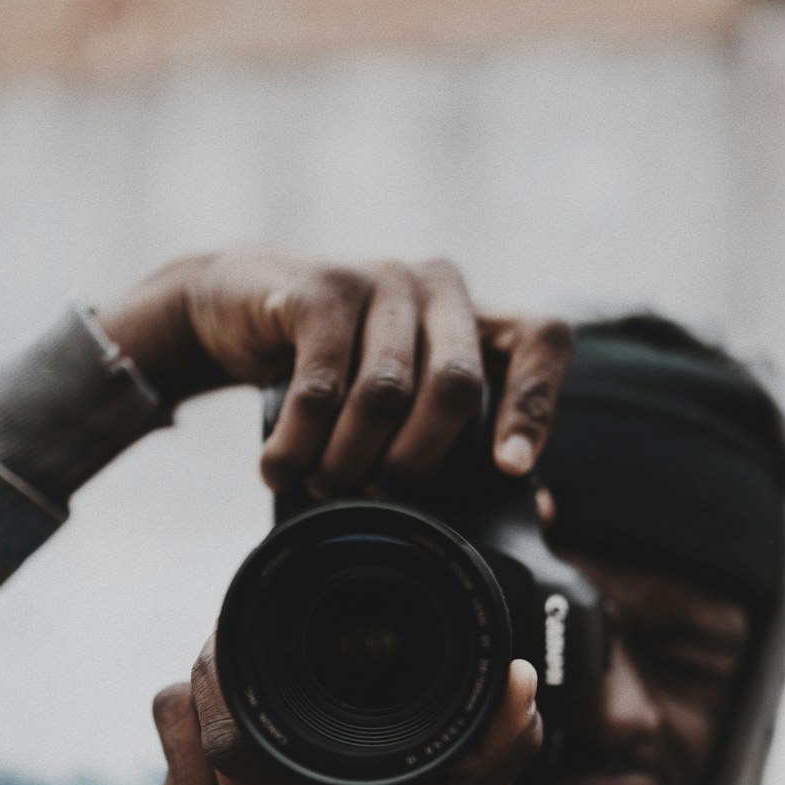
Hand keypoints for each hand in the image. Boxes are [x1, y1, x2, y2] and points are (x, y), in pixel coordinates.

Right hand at [97, 251, 571, 491]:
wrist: (238, 306)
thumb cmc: (339, 365)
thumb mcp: (404, 394)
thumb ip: (466, 439)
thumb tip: (545, 506)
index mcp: (474, 314)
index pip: (539, 340)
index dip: (534, 404)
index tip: (509, 467)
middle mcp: (437, 287)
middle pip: (456, 384)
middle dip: (417, 460)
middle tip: (381, 496)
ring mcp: (378, 279)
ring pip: (384, 394)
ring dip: (349, 460)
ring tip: (323, 485)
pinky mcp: (317, 288)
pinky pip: (320, 387)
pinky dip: (299, 444)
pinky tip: (280, 468)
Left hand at [153, 642, 541, 784]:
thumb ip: (501, 744)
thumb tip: (520, 680)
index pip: (233, 737)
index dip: (232, 672)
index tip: (252, 634)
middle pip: (200, 708)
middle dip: (222, 661)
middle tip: (252, 640)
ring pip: (174, 718)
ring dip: (204, 691)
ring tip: (245, 686)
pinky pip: (169, 756)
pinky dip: (195, 736)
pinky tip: (237, 742)